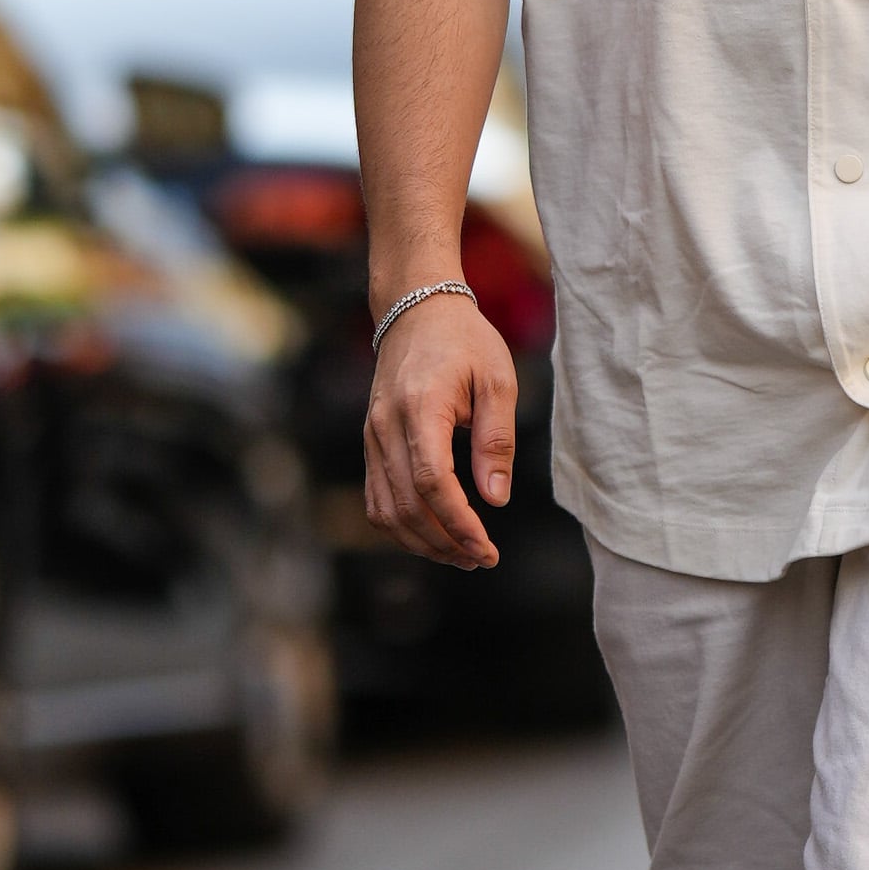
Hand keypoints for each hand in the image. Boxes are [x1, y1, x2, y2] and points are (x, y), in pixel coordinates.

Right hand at [363, 288, 517, 569]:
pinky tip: (432, 536)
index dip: (458, 524)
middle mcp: (386, 427)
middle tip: (482, 559)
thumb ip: (497, 441)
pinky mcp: (370, 443)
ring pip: (387, 510)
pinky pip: (377, 499)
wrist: (415, 310)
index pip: (432, 483)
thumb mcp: (497, 380)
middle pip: (407, 506)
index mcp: (420, 408)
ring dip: (423, 543)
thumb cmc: (464, 342)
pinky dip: (401, 527)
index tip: (486, 548)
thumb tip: (496, 500)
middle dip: (445, 543)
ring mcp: (372, 437)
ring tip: (461, 556)